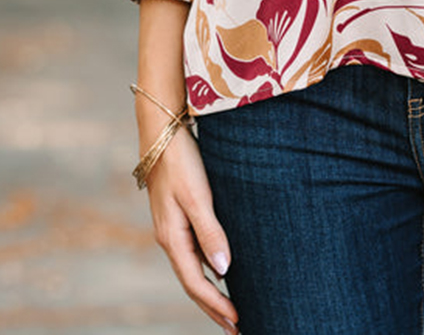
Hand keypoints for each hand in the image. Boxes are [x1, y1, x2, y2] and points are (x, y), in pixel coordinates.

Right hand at [144, 125, 239, 333]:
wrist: (162, 131)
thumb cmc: (181, 161)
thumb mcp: (197, 196)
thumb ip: (210, 232)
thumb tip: (224, 270)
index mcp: (172, 238)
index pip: (195, 283)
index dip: (216, 305)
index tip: (238, 322)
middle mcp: (170, 238)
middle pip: (193, 283)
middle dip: (213, 308)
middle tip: (237, 329)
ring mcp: (173, 227)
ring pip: (194, 269)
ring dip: (211, 291)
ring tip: (232, 309)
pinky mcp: (179, 215)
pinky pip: (194, 252)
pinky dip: (208, 268)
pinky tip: (222, 271)